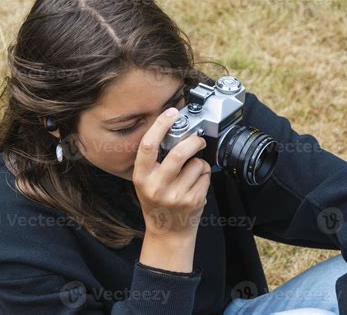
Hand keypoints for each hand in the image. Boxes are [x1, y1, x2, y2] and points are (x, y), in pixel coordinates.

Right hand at [133, 107, 210, 237]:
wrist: (168, 232)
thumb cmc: (157, 203)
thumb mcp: (145, 182)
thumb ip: (154, 161)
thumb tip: (174, 131)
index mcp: (141, 177)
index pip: (148, 145)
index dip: (160, 125)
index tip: (171, 113)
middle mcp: (157, 187)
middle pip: (179, 153)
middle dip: (193, 141)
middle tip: (197, 140)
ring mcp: (176, 195)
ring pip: (197, 164)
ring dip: (199, 163)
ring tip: (192, 173)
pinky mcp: (193, 201)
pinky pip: (205, 176)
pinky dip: (204, 175)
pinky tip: (196, 185)